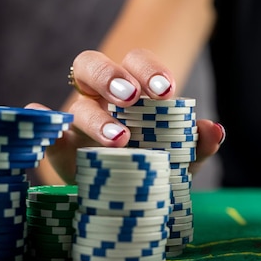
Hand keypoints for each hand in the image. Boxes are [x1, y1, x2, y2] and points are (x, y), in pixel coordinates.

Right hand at [29, 48, 224, 183]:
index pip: (136, 62)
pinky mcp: (62, 149)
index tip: (166, 91)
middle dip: (112, 76)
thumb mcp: (184, 157)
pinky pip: (47, 132)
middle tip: (132, 98)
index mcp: (134, 89)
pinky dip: (45, 128)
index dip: (149, 69)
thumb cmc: (159, 164)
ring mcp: (78, 122)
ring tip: (119, 139)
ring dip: (95, 117)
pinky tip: (53, 134)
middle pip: (93, 65)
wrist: (132, 198)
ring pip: (75, 102)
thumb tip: (214, 129)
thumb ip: (200, 143)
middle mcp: (101, 97)